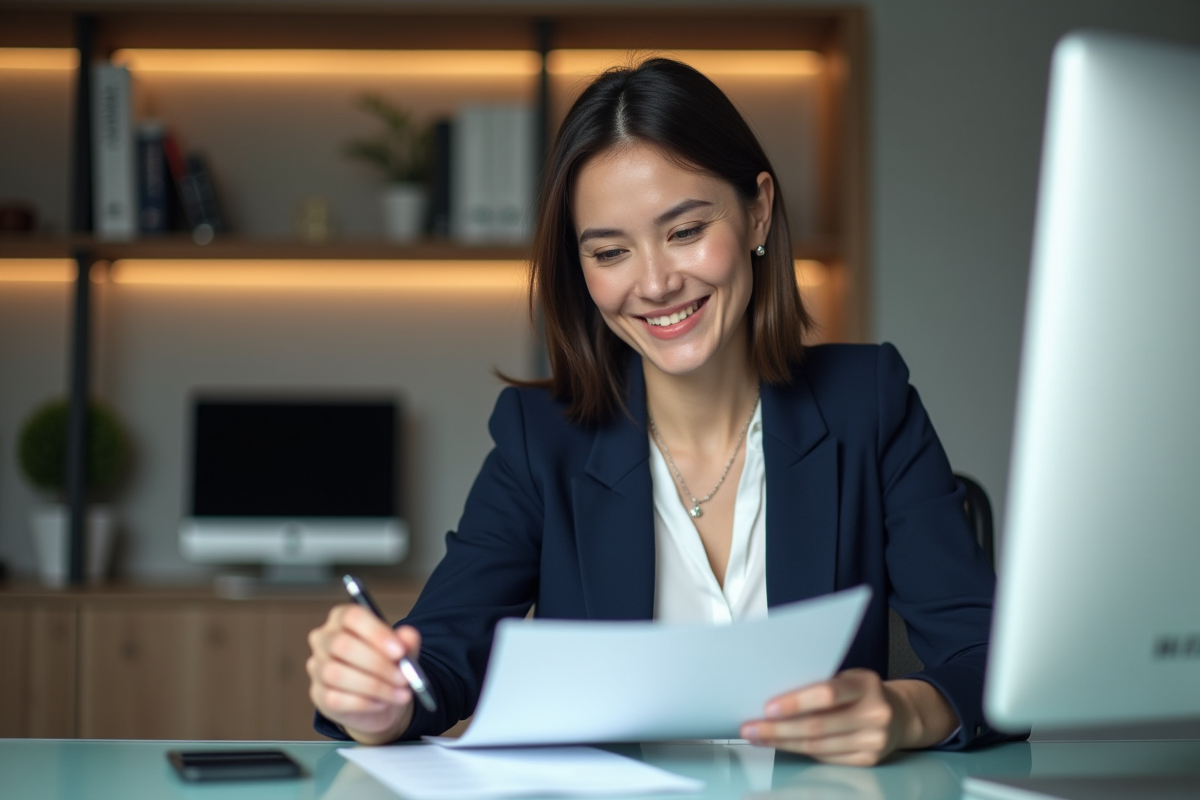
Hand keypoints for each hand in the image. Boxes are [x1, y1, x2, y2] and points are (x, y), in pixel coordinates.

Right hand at [307, 603, 421, 744]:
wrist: (378, 702)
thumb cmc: (386, 666)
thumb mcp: (402, 652)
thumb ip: (406, 641)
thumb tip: (407, 637)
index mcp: (343, 618)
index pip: (353, 617)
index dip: (377, 633)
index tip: (399, 651)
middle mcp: (324, 639)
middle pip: (342, 645)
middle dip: (378, 664)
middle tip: (403, 677)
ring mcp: (317, 667)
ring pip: (337, 674)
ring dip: (374, 686)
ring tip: (399, 693)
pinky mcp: (318, 694)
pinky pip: (336, 699)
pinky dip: (364, 703)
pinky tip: (382, 703)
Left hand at [739, 670, 956, 765]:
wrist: (900, 715)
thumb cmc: (862, 692)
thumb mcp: (849, 678)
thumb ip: (821, 684)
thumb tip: (773, 693)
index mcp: (867, 685)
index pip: (827, 694)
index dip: (796, 702)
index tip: (767, 708)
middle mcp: (875, 714)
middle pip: (818, 727)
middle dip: (778, 729)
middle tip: (751, 728)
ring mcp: (873, 741)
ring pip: (818, 747)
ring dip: (783, 743)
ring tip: (758, 737)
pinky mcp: (868, 760)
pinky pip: (826, 758)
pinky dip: (800, 752)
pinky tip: (782, 745)